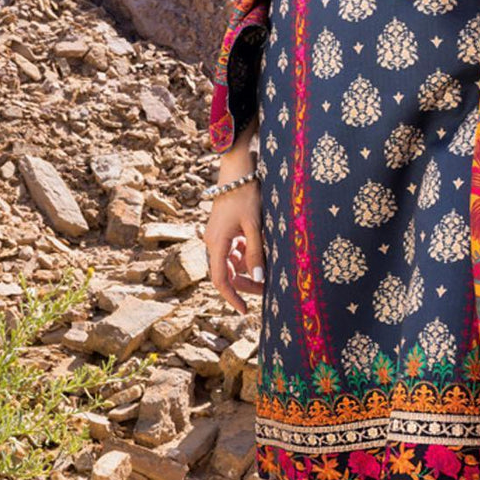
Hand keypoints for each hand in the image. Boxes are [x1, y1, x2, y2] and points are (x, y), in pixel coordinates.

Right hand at [204, 120, 264, 312]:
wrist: (238, 168)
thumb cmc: (246, 193)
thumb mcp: (255, 225)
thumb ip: (256, 253)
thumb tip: (259, 280)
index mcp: (217, 243)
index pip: (221, 280)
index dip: (232, 298)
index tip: (245, 311)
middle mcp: (212, 241)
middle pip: (226, 273)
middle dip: (245, 284)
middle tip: (267, 291)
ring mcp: (217, 235)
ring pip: (230, 262)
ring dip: (246, 270)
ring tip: (267, 272)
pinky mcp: (224, 228)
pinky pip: (233, 250)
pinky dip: (245, 255)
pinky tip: (259, 253)